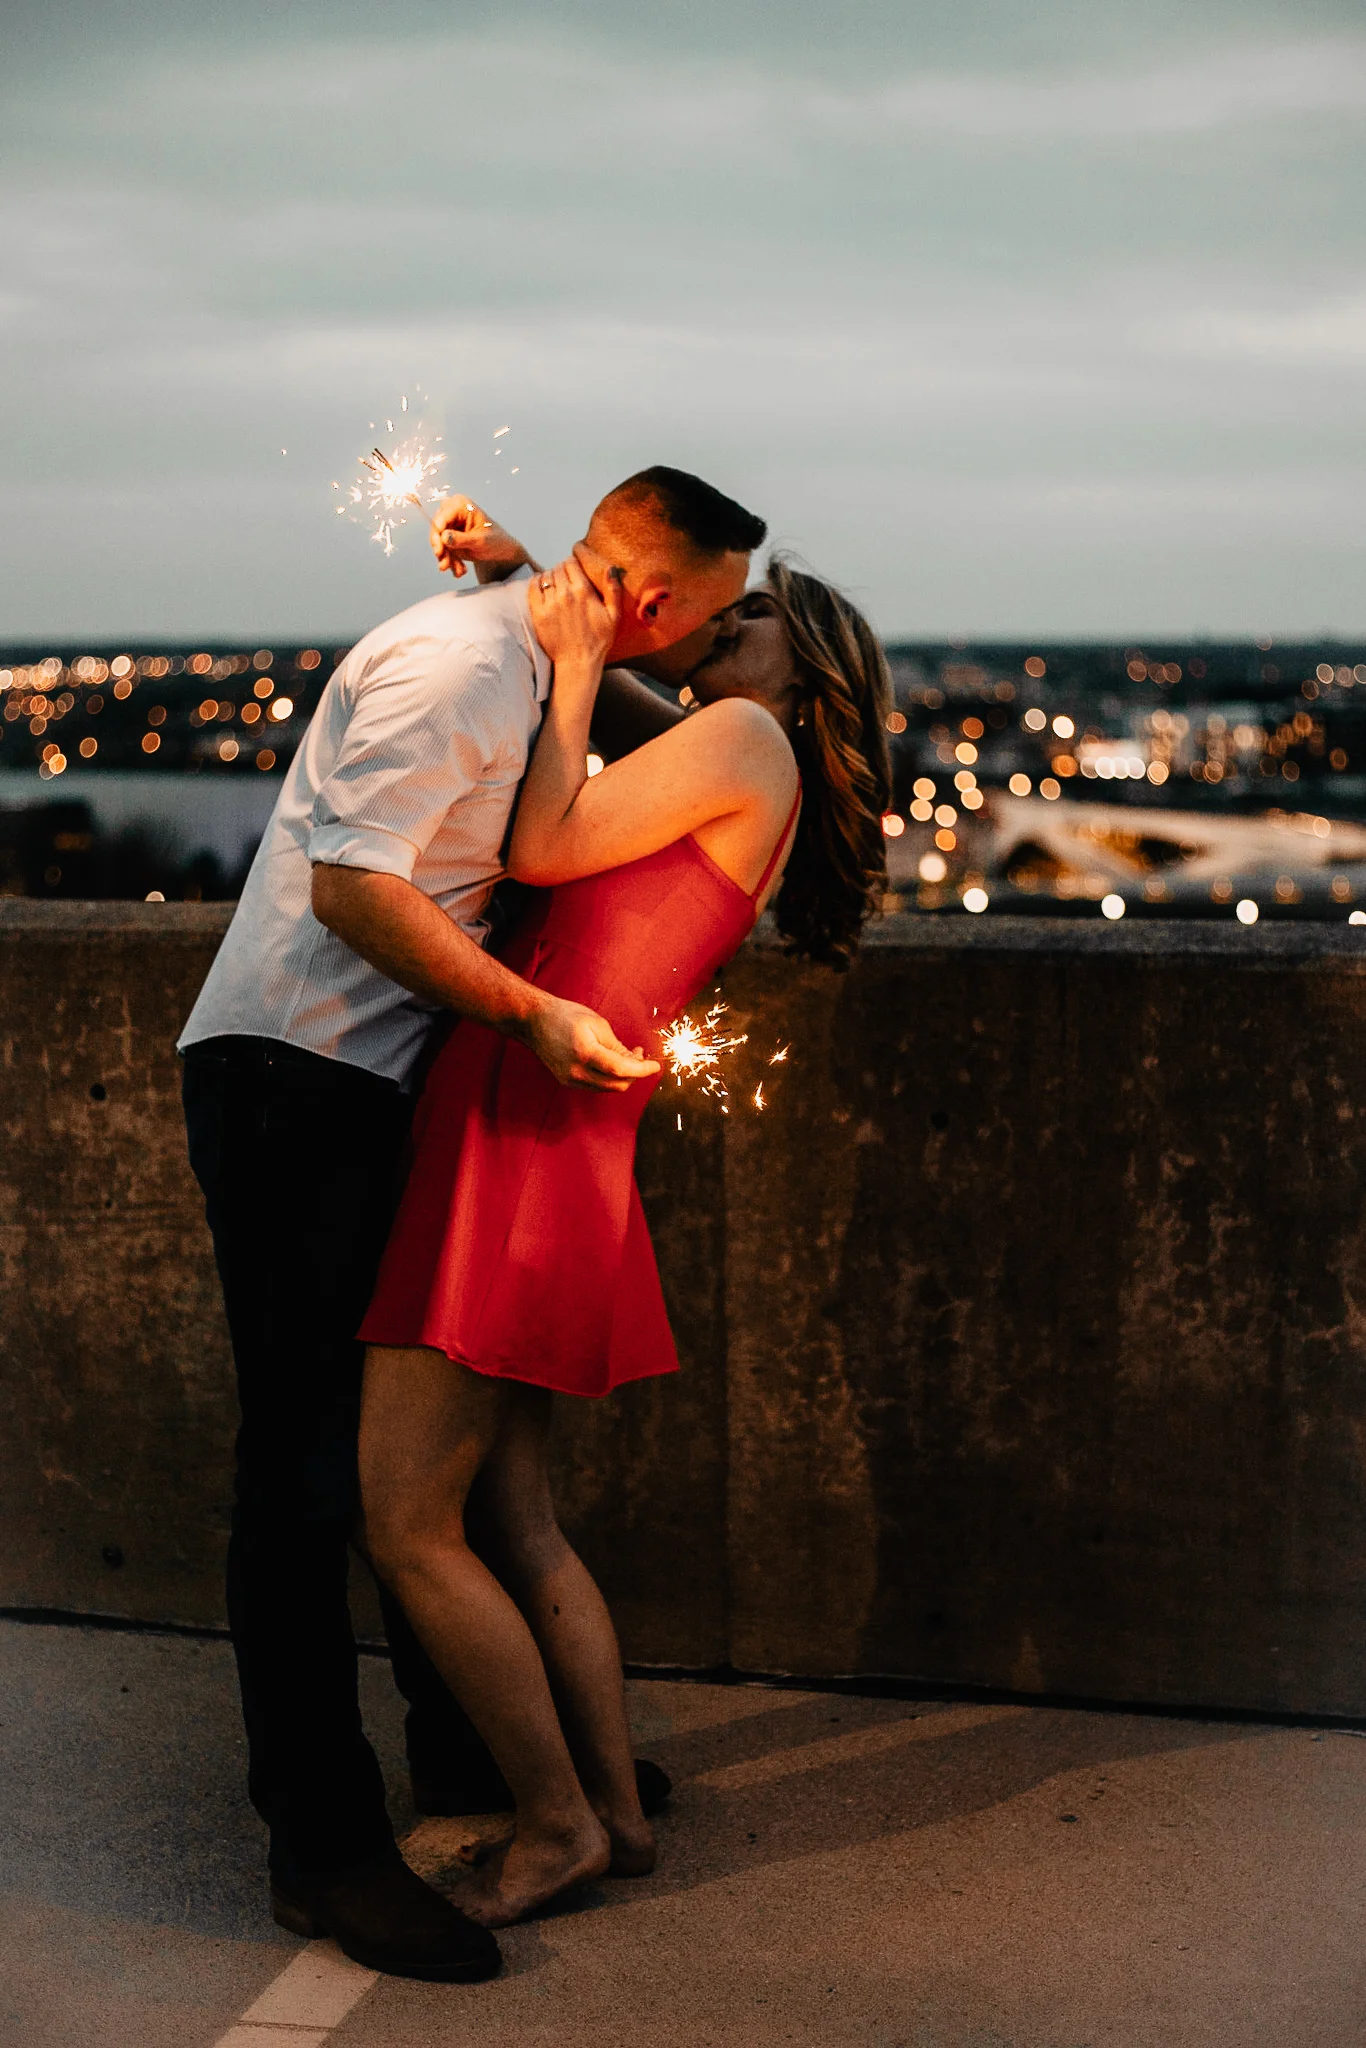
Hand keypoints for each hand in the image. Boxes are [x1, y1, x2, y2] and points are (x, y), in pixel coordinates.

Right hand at [429, 496, 527, 580]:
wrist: (500, 551)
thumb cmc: (495, 540)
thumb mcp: (480, 541)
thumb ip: (461, 539)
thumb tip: (444, 537)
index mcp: (461, 505)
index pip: (442, 518)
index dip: (437, 534)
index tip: (439, 551)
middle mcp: (452, 511)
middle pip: (436, 530)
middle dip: (441, 549)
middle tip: (445, 565)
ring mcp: (449, 525)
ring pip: (438, 542)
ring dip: (446, 559)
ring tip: (459, 571)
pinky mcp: (448, 537)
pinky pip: (443, 550)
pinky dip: (450, 561)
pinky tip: (460, 571)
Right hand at [520, 992, 658, 1091]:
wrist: (533, 1021)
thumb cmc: (565, 1015)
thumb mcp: (596, 1024)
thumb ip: (617, 1045)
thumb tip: (635, 1061)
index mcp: (585, 1053)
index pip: (621, 1070)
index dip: (642, 1070)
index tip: (655, 1066)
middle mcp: (577, 1072)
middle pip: (617, 1084)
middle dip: (635, 1074)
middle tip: (641, 1056)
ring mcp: (570, 1080)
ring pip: (608, 1088)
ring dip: (623, 1077)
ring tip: (628, 1056)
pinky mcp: (567, 1082)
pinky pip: (596, 1086)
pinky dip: (609, 1078)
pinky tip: (612, 1063)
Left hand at [527, 552, 621, 674]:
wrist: (578, 662)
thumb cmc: (598, 641)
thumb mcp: (614, 616)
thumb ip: (613, 589)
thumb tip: (610, 567)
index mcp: (583, 591)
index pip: (571, 563)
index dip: (572, 565)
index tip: (574, 572)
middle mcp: (565, 594)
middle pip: (557, 568)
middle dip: (561, 571)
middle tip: (565, 581)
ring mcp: (550, 603)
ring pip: (546, 576)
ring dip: (550, 578)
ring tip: (555, 587)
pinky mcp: (538, 613)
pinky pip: (533, 587)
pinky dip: (536, 583)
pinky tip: (543, 589)